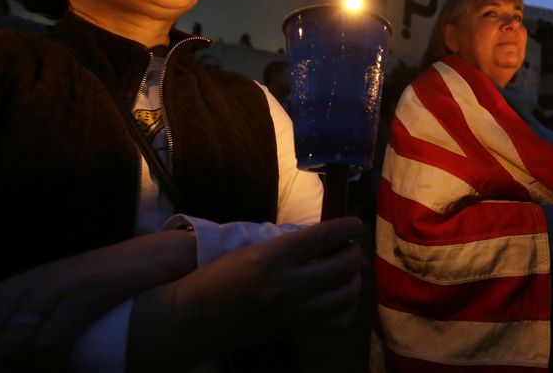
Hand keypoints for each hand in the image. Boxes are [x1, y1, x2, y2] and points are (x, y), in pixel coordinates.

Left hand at [0, 230, 195, 372]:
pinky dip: (47, 371)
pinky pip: (46, 346)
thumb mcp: (52, 296)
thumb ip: (18, 320)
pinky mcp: (85, 293)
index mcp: (9, 291)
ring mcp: (53, 288)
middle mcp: (22, 288)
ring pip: (2, 350)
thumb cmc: (104, 284)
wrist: (160, 255)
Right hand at [128, 216, 363, 370]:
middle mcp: (287, 286)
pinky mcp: (296, 331)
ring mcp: (294, 312)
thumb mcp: (253, 249)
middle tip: (350, 245)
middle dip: (354, 251)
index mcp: (272, 258)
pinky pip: (338, 321)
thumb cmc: (219, 276)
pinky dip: (346, 306)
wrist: (196, 319)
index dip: (348, 226)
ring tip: (347, 269)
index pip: (324, 237)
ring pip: (347, 294)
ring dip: (354, 278)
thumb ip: (291, 243)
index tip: (356, 222)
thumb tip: (327, 236)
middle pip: (343, 265)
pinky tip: (339, 295)